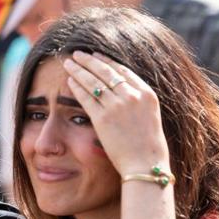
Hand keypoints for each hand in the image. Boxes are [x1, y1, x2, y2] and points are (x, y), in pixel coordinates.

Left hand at [63, 51, 169, 175]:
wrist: (145, 164)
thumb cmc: (147, 147)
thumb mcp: (150, 117)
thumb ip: (137, 102)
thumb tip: (123, 93)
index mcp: (147, 94)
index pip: (124, 71)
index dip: (108, 62)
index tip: (97, 56)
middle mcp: (133, 96)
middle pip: (106, 72)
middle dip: (90, 60)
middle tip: (77, 53)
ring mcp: (117, 106)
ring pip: (94, 82)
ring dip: (79, 70)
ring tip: (68, 62)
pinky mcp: (103, 118)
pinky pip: (86, 97)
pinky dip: (77, 87)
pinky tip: (69, 80)